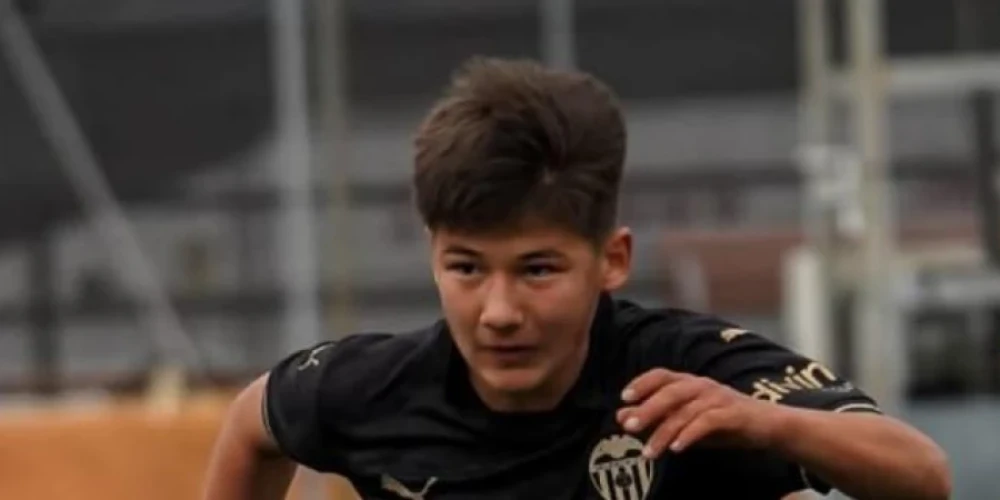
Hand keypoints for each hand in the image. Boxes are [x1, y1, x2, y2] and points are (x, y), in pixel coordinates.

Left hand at [616, 368, 782, 459]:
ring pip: (685, 411)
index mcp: (691, 383)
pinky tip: (676, 448)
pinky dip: (689, 435)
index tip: (624, 398)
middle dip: (647, 409)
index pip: (662, 375)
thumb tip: (621, 416)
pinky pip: (707, 422)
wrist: (770, 427)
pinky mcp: (733, 414)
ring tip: (649, 452)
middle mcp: (703, 385)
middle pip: (670, 392)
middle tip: (628, 427)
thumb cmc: (725, 423)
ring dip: (664, 432)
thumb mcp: (687, 422)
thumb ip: (656, 419)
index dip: (642, 383)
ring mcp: (719, 398)